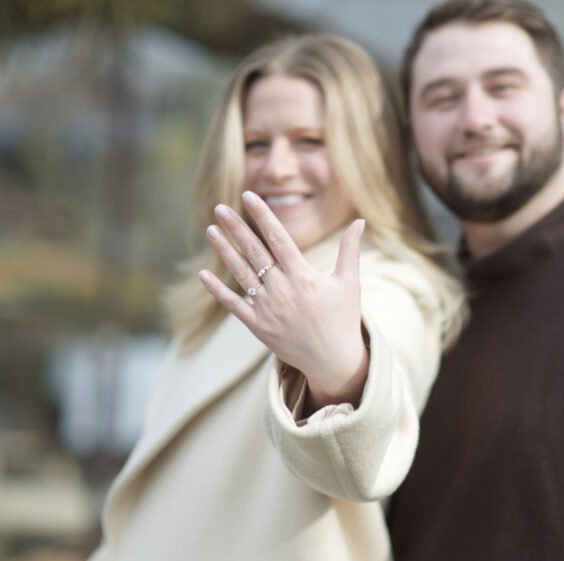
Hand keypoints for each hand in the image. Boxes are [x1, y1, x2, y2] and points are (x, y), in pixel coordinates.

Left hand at [199, 191, 368, 409]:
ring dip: (224, 251)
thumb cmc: (344, 319)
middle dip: (236, 228)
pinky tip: (203, 274)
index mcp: (303, 276)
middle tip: (220, 208)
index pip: (278, 238)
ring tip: (211, 230)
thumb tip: (360, 221)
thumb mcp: (350, 282)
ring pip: (241, 274)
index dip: (262, 215)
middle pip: (254, 252)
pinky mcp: (259, 326)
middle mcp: (283, 289)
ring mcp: (268, 309)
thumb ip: (350, 250)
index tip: (249, 196)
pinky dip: (217, 291)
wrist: (334, 360)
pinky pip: (233, 305)